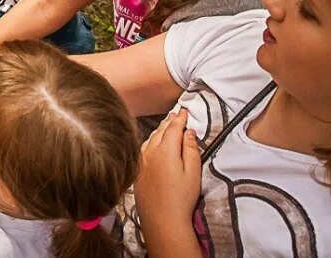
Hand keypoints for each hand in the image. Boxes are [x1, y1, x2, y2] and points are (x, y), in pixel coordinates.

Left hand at [134, 109, 201, 226]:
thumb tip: (189, 132)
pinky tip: (153, 143)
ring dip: (159, 130)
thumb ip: (191, 150)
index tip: (184, 111)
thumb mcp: (193, 173)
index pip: (173, 128)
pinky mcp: (137, 169)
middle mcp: (150, 152)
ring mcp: (141, 161)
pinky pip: (143, 148)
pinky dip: (150, 141)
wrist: (162, 219)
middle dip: (169, 122)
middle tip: (176, 115)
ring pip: (150, 139)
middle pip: (160, 131)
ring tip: (166, 126)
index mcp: (166, 150)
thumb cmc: (181, 198)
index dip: (179, 118)